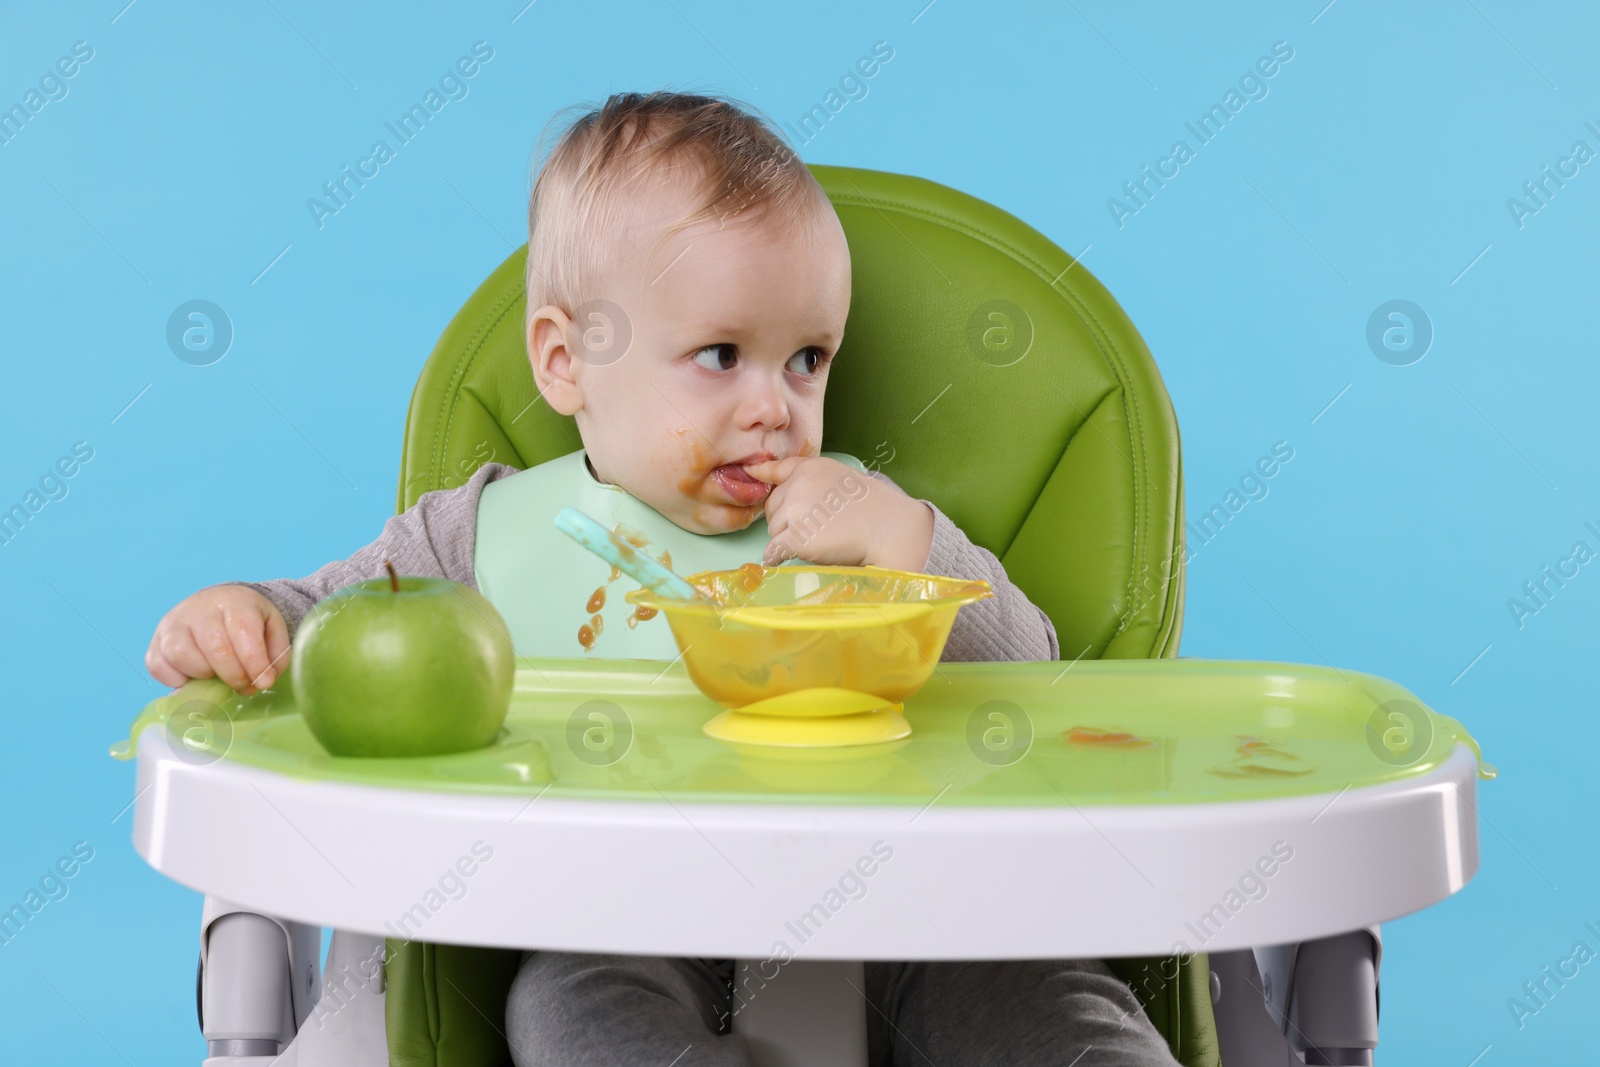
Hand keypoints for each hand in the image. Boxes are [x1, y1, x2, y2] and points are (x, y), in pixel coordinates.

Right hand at [146, 585, 289, 695]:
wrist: (219, 604)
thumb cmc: (248, 621)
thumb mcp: (273, 630)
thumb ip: (276, 656)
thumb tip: (262, 682)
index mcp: (234, 601)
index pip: (243, 630)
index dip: (254, 662)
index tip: (264, 682)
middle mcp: (199, 608)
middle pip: (214, 646)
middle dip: (233, 675)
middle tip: (244, 685)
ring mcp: (173, 623)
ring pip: (181, 655)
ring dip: (204, 675)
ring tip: (218, 675)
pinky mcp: (156, 640)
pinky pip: (157, 665)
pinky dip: (176, 679)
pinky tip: (195, 677)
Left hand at [742, 456, 933, 570]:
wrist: (889, 529)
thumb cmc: (872, 508)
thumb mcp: (841, 478)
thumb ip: (813, 481)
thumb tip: (788, 497)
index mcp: (810, 468)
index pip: (776, 470)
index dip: (761, 474)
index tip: (749, 471)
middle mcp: (799, 485)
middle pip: (772, 507)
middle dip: (785, 519)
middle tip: (814, 527)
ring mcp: (796, 510)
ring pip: (773, 529)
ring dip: (787, 538)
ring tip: (817, 540)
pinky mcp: (797, 537)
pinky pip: (774, 550)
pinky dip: (775, 558)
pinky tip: (779, 562)